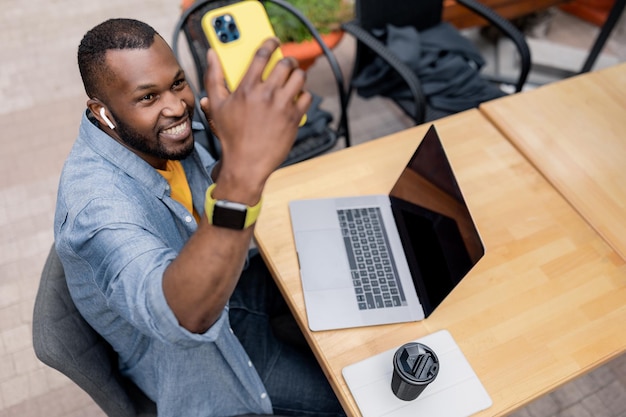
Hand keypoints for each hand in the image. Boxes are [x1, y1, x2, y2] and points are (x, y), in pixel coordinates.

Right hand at [200, 38, 311, 201]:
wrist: (246, 163)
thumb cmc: (230, 136)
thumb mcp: (217, 106)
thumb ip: (213, 77)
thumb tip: (212, 55)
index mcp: (247, 88)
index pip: (262, 55)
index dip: (270, 43)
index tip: (274, 42)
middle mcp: (267, 94)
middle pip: (285, 64)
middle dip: (288, 60)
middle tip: (287, 63)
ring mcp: (283, 106)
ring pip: (299, 78)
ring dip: (298, 74)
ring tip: (294, 78)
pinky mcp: (294, 118)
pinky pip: (307, 97)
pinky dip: (304, 94)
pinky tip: (297, 97)